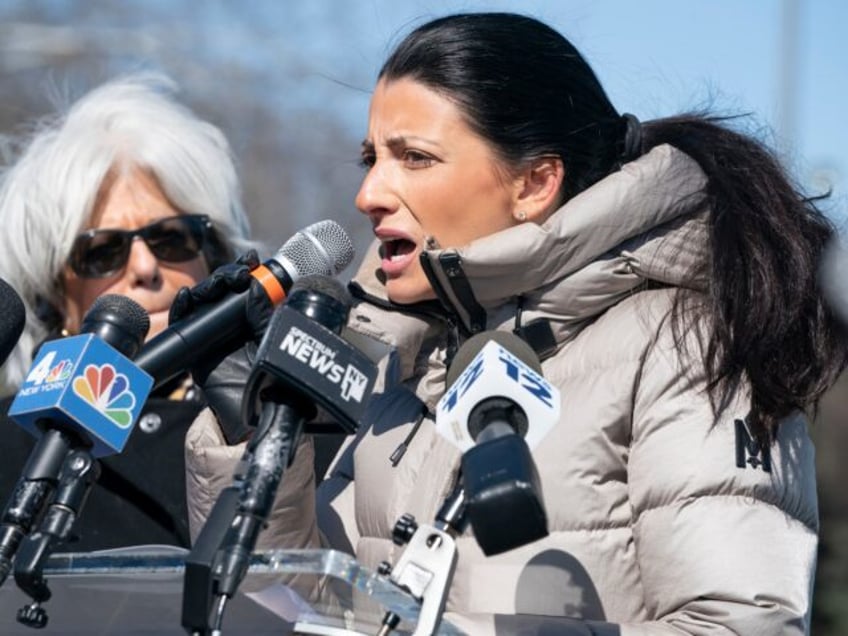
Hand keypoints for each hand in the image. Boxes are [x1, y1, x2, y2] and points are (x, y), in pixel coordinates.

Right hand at [170, 249, 270, 443]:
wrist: (262, 416)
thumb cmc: (276, 383)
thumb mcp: (275, 341)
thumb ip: (264, 316)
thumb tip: (257, 286)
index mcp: (256, 321)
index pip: (246, 289)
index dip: (246, 272)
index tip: (252, 262)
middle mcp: (234, 328)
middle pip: (222, 293)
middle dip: (227, 277)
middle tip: (239, 274)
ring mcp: (214, 339)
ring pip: (203, 305)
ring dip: (208, 289)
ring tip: (219, 284)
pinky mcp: (197, 354)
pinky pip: (184, 329)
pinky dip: (182, 310)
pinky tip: (187, 298)